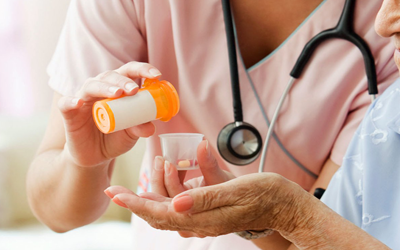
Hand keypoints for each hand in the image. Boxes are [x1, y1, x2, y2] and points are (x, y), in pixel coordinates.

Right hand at [58, 61, 160, 167]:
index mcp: (119, 88)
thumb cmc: (114, 137)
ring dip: (105, 87)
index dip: (142, 69)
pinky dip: (70, 101)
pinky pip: (66, 104)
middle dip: (124, 80)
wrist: (95, 156)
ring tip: (117, 93)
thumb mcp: (131, 134)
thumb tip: (151, 127)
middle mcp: (101, 88)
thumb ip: (140, 128)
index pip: (130, 72)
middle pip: (111, 76)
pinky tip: (78, 103)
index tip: (156, 75)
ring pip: (92, 85)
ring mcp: (84, 99)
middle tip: (134, 90)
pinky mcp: (69, 113)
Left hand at [106, 173, 307, 238]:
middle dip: (136, 202)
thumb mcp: (236, 190)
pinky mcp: (210, 216)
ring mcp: (205, 222)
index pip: (160, 212)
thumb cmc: (264, 194)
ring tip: (147, 175)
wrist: (284, 206)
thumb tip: (175, 203)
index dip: (135, 203)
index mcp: (203, 218)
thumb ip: (205, 196)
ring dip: (154, 195)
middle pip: (158, 216)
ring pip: (168, 213)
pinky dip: (168, 197)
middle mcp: (200, 224)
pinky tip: (168, 182)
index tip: (115, 194)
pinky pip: (181, 210)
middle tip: (116, 190)